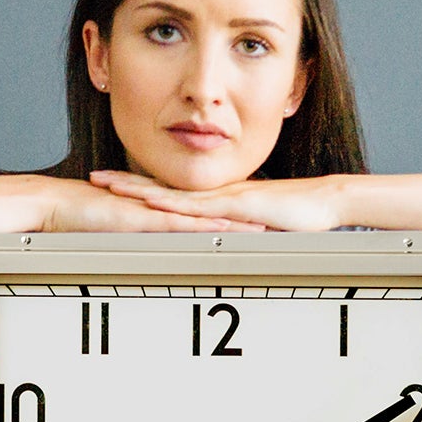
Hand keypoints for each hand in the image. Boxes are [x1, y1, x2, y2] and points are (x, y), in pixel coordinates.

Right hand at [38, 176, 262, 236]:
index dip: (230, 217)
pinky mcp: (144, 219)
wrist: (54, 204)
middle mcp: (161, 208)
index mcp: (158, 211)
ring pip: (203, 218)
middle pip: (211, 214)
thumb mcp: (115, 230)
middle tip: (275, 223)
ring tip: (263, 229)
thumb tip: (150, 248)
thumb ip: (136, 236)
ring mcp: (154, 212)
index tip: (256, 223)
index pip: (201, 214)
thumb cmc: (78, 219)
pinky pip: (180, 224)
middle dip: (243, 219)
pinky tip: (225, 230)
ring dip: (233, 224)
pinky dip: (204, 227)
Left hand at [88, 169, 347, 232]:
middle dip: (127, 182)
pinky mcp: (235, 206)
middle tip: (95, 178)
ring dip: (139, 189)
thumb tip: (222, 243)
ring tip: (110, 186)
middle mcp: (214, 194)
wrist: (325, 202)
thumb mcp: (257, 226)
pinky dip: (172, 203)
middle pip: (162, 186)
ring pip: (172, 192)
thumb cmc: (299, 215)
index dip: (141, 186)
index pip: (171, 191)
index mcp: (216, 198)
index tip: (114, 184)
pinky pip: (198, 206)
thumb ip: (237, 231)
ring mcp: (223, 198)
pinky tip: (151, 201)